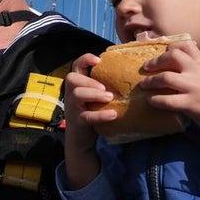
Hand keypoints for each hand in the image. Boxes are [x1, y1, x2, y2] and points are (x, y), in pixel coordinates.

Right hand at [62, 53, 111, 189]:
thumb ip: (103, 85)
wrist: (81, 140)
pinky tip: (113, 114)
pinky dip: (100, 114)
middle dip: (89, 80)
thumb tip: (128, 73)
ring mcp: (73, 108)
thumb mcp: (94, 97)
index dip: (85, 59)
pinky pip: (86, 116)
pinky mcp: (78, 122)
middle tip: (105, 87)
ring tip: (110, 97)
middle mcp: (71, 94)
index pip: (75, 66)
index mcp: (77, 85)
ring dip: (94, 94)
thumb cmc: (92, 113)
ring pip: (76, 94)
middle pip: (72, 78)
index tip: (98, 60)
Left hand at [136, 40, 199, 135]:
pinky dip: (155, 100)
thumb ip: (193, 68)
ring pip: (166, 77)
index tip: (162, 51)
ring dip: (151, 81)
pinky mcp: (191, 104)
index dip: (171, 46)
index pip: (186, 45)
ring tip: (143, 85)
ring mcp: (194, 87)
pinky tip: (150, 100)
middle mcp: (198, 71)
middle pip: (173, 56)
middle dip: (156, 61)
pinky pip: (167, 100)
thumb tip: (168, 65)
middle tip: (146, 67)